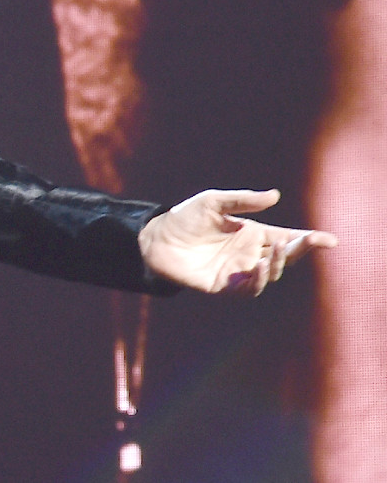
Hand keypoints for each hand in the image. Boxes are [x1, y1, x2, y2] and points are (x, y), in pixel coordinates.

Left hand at [139, 189, 336, 294]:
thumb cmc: (184, 218)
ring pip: (270, 275)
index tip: (329, 240)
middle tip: (301, 242)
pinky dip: (257, 281)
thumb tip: (275, 196)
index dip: (309, 240)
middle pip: (284, 257)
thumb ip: (243, 200)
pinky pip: (248, 289)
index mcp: (253, 234)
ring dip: (277, 266)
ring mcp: (238, 271)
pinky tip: (257, 268)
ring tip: (273, 253)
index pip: (288, 238)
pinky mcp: (223, 286)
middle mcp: (250, 254)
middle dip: (298, 251)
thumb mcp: (213, 202)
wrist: (155, 238)